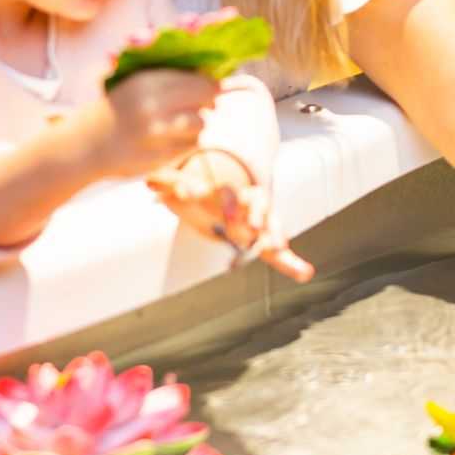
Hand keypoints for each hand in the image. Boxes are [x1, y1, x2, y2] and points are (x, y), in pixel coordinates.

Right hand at [97, 68, 217, 177]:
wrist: (84, 146)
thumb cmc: (114, 110)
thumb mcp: (134, 83)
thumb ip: (168, 77)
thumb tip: (212, 79)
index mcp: (146, 82)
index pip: (198, 79)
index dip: (209, 83)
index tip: (210, 87)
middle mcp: (153, 107)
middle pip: (205, 99)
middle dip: (209, 100)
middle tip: (206, 103)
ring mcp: (156, 135)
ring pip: (201, 124)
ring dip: (196, 123)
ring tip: (179, 123)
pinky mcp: (158, 157)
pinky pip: (189, 146)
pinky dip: (186, 142)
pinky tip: (168, 139)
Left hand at [149, 149, 313, 282]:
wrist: (242, 193)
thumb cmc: (213, 195)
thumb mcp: (191, 187)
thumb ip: (171, 183)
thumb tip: (149, 181)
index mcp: (231, 189)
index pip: (221, 189)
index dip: (208, 195)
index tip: (194, 197)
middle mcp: (251, 201)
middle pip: (254, 202)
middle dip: (249, 213)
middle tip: (242, 225)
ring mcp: (262, 219)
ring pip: (271, 222)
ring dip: (274, 233)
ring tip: (277, 246)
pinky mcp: (269, 238)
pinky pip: (283, 252)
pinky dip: (293, 263)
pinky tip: (305, 273)